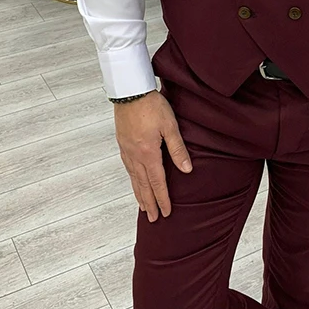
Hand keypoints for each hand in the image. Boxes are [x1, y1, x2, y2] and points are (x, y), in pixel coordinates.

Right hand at [113, 91, 191, 221]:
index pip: (157, 182)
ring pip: (133, 178)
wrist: (129, 90)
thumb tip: (186, 170)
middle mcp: (135, 155)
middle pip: (143, 185)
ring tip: (143, 207)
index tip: (166, 213)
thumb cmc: (152, 105)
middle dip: (150, 203)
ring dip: (139, 194)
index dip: (162, 199)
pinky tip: (134, 182)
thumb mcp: (170, 125)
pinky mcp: (122, 144)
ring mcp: (127, 150)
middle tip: (153, 219)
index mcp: (148, 153)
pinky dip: (132, 180)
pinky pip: (128, 168)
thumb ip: (177, 149)